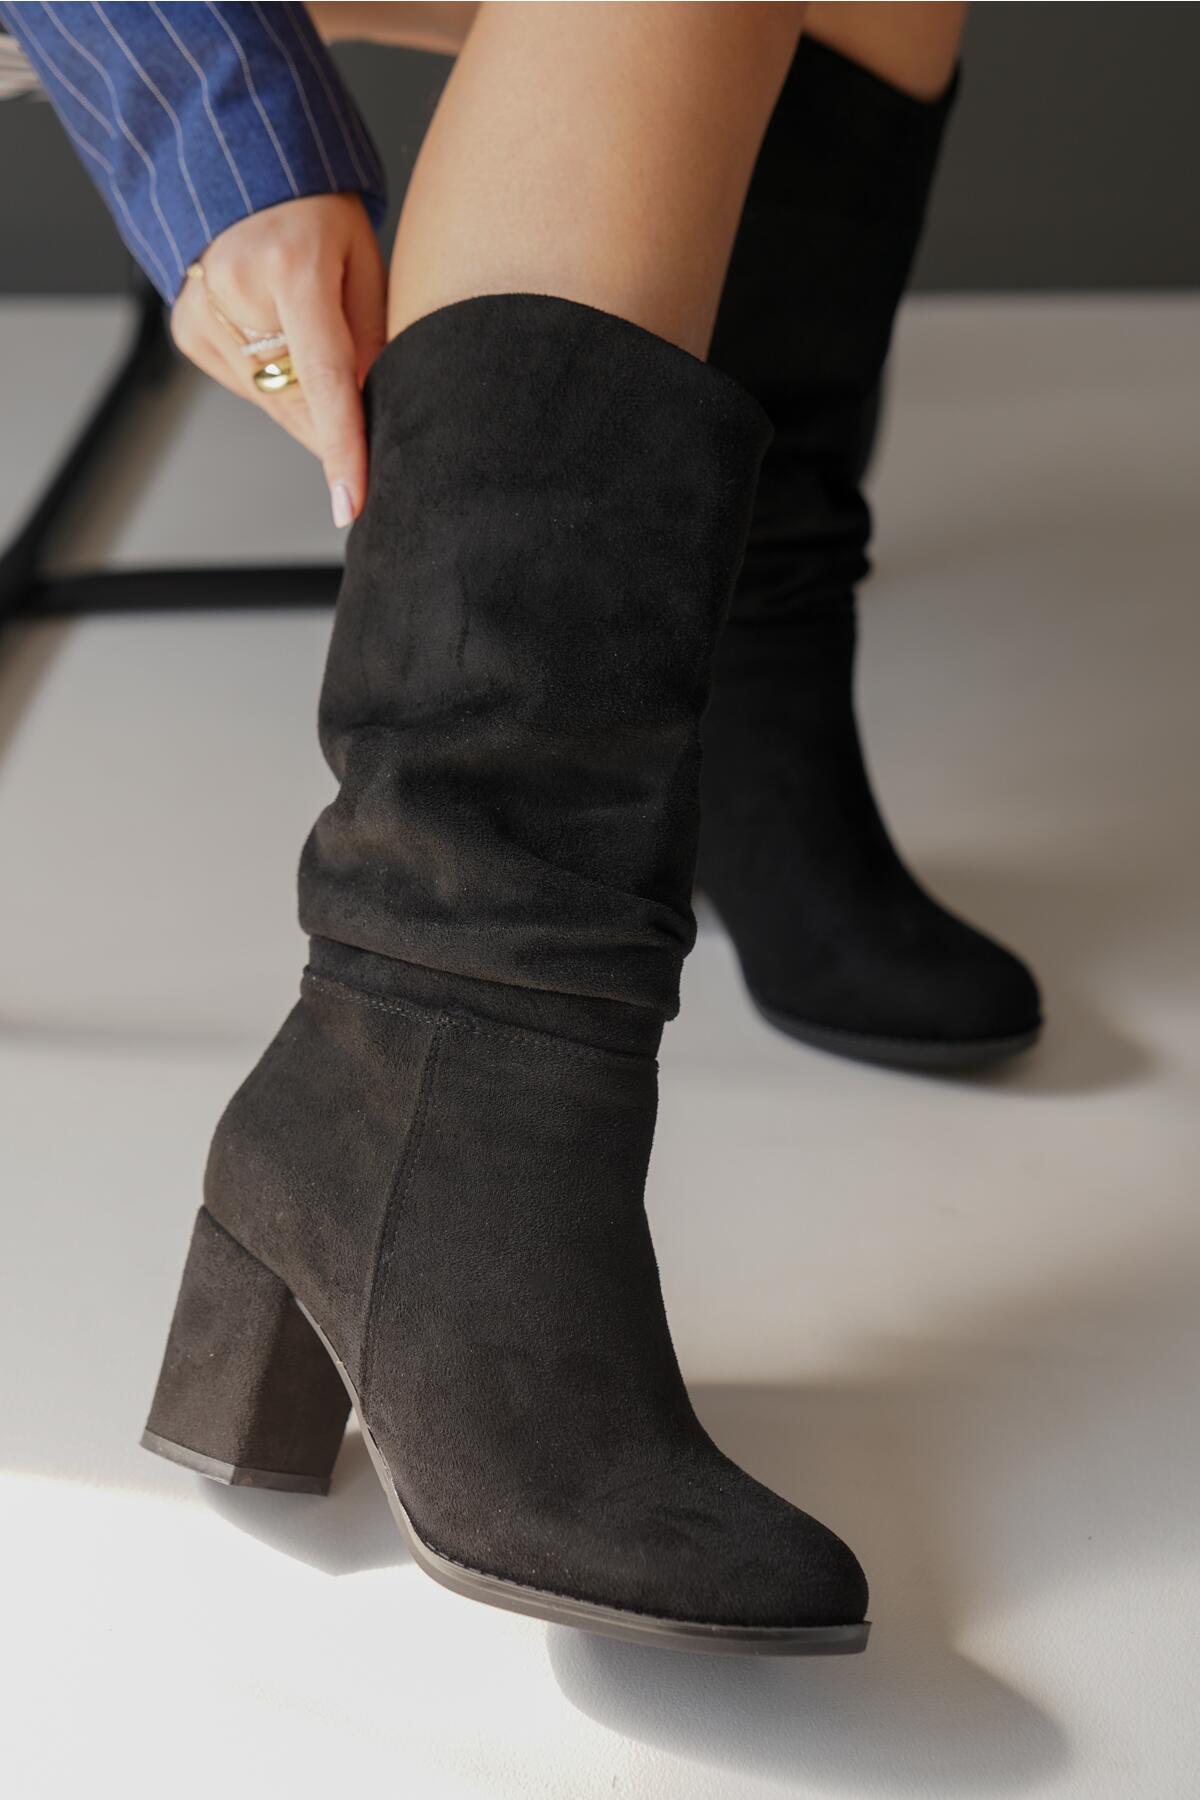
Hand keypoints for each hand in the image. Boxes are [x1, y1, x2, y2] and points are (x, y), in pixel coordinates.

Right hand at [170, 194, 386, 527]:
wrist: (240, 170)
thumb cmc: (315, 211)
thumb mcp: (363, 260)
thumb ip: (371, 336)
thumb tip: (377, 410)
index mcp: (291, 267)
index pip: (325, 378)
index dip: (341, 447)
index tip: (348, 503)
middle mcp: (237, 293)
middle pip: (299, 404)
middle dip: (338, 427)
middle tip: (367, 417)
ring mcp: (203, 315)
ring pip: (274, 406)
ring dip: (308, 403)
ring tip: (317, 344)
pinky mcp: (188, 333)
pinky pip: (248, 389)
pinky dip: (276, 383)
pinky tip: (279, 339)